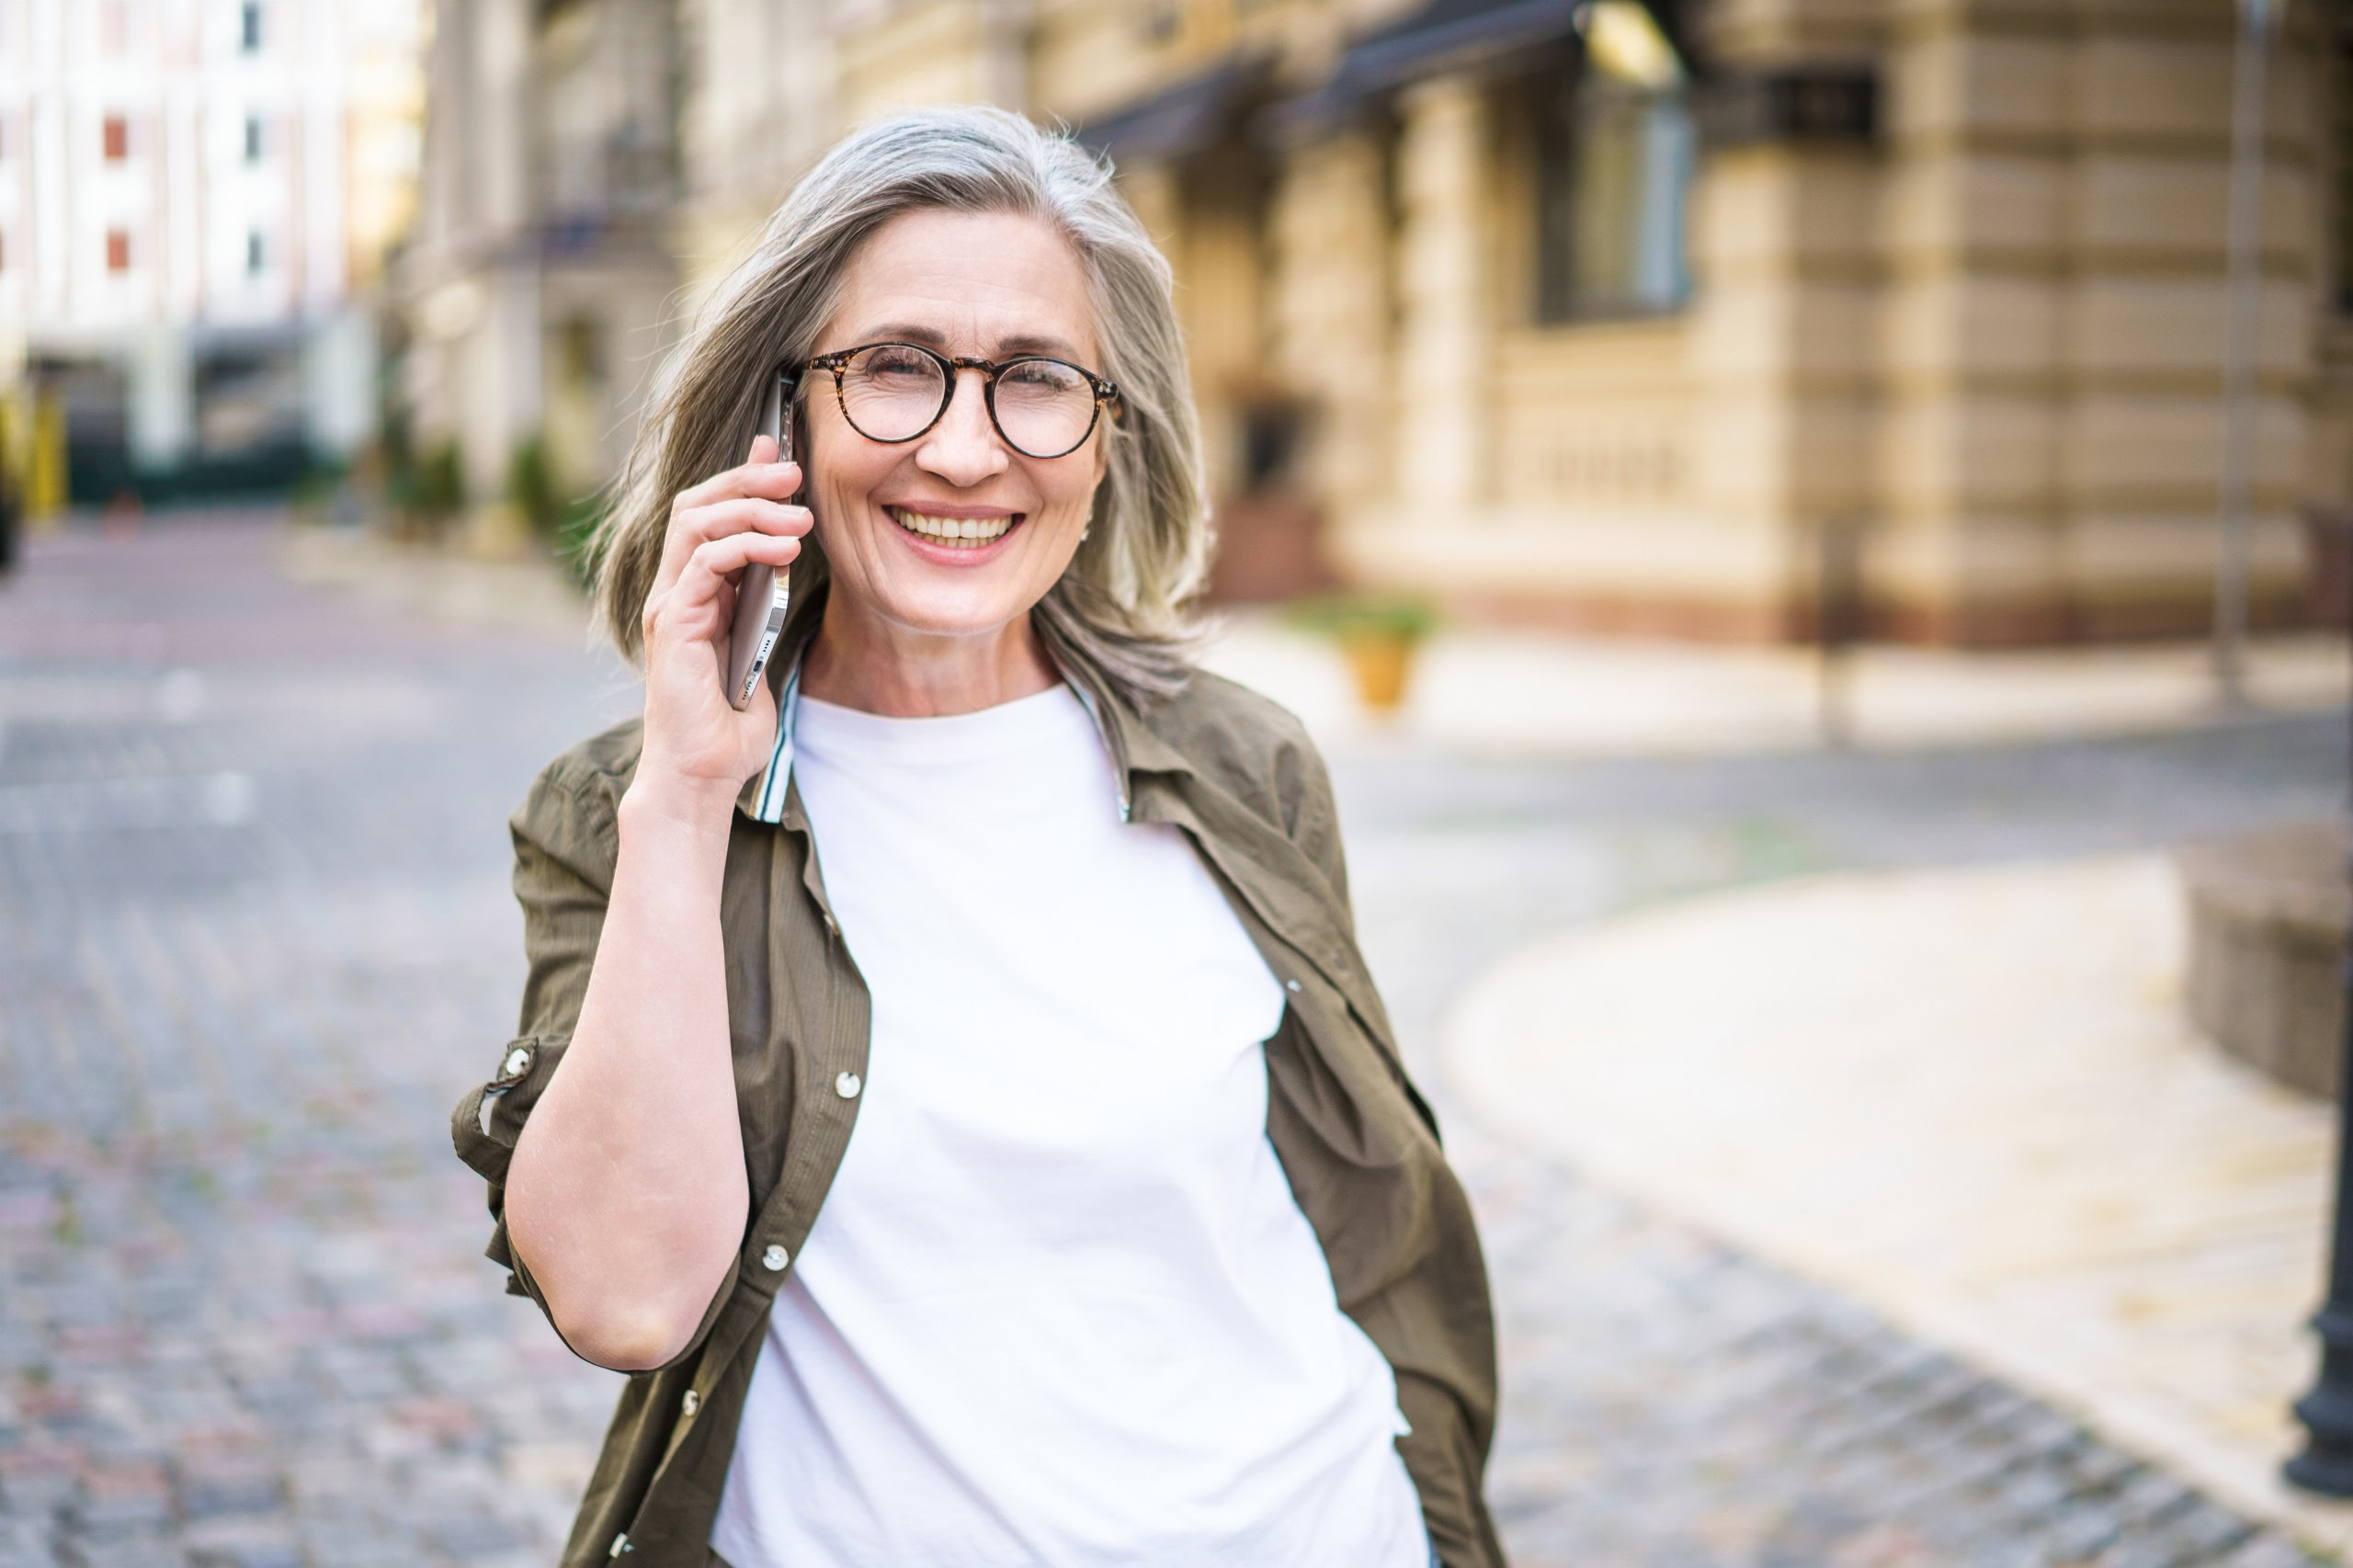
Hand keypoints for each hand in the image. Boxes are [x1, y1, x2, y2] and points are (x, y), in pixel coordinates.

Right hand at [634, 436, 809, 809]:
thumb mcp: (762, 648)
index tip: (781, 455)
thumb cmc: (731, 723)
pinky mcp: (674, 623)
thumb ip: (767, 603)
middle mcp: (674, 591)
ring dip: (751, 506)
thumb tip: (789, 559)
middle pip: (698, 505)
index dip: (740, 478)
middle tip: (795, 471)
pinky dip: (746, 545)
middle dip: (747, 477)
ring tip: (800, 513)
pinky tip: (784, 549)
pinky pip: (704, 563)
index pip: (708, 515)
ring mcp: (669, 604)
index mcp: (693, 593)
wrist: (704, 773)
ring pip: (698, 523)